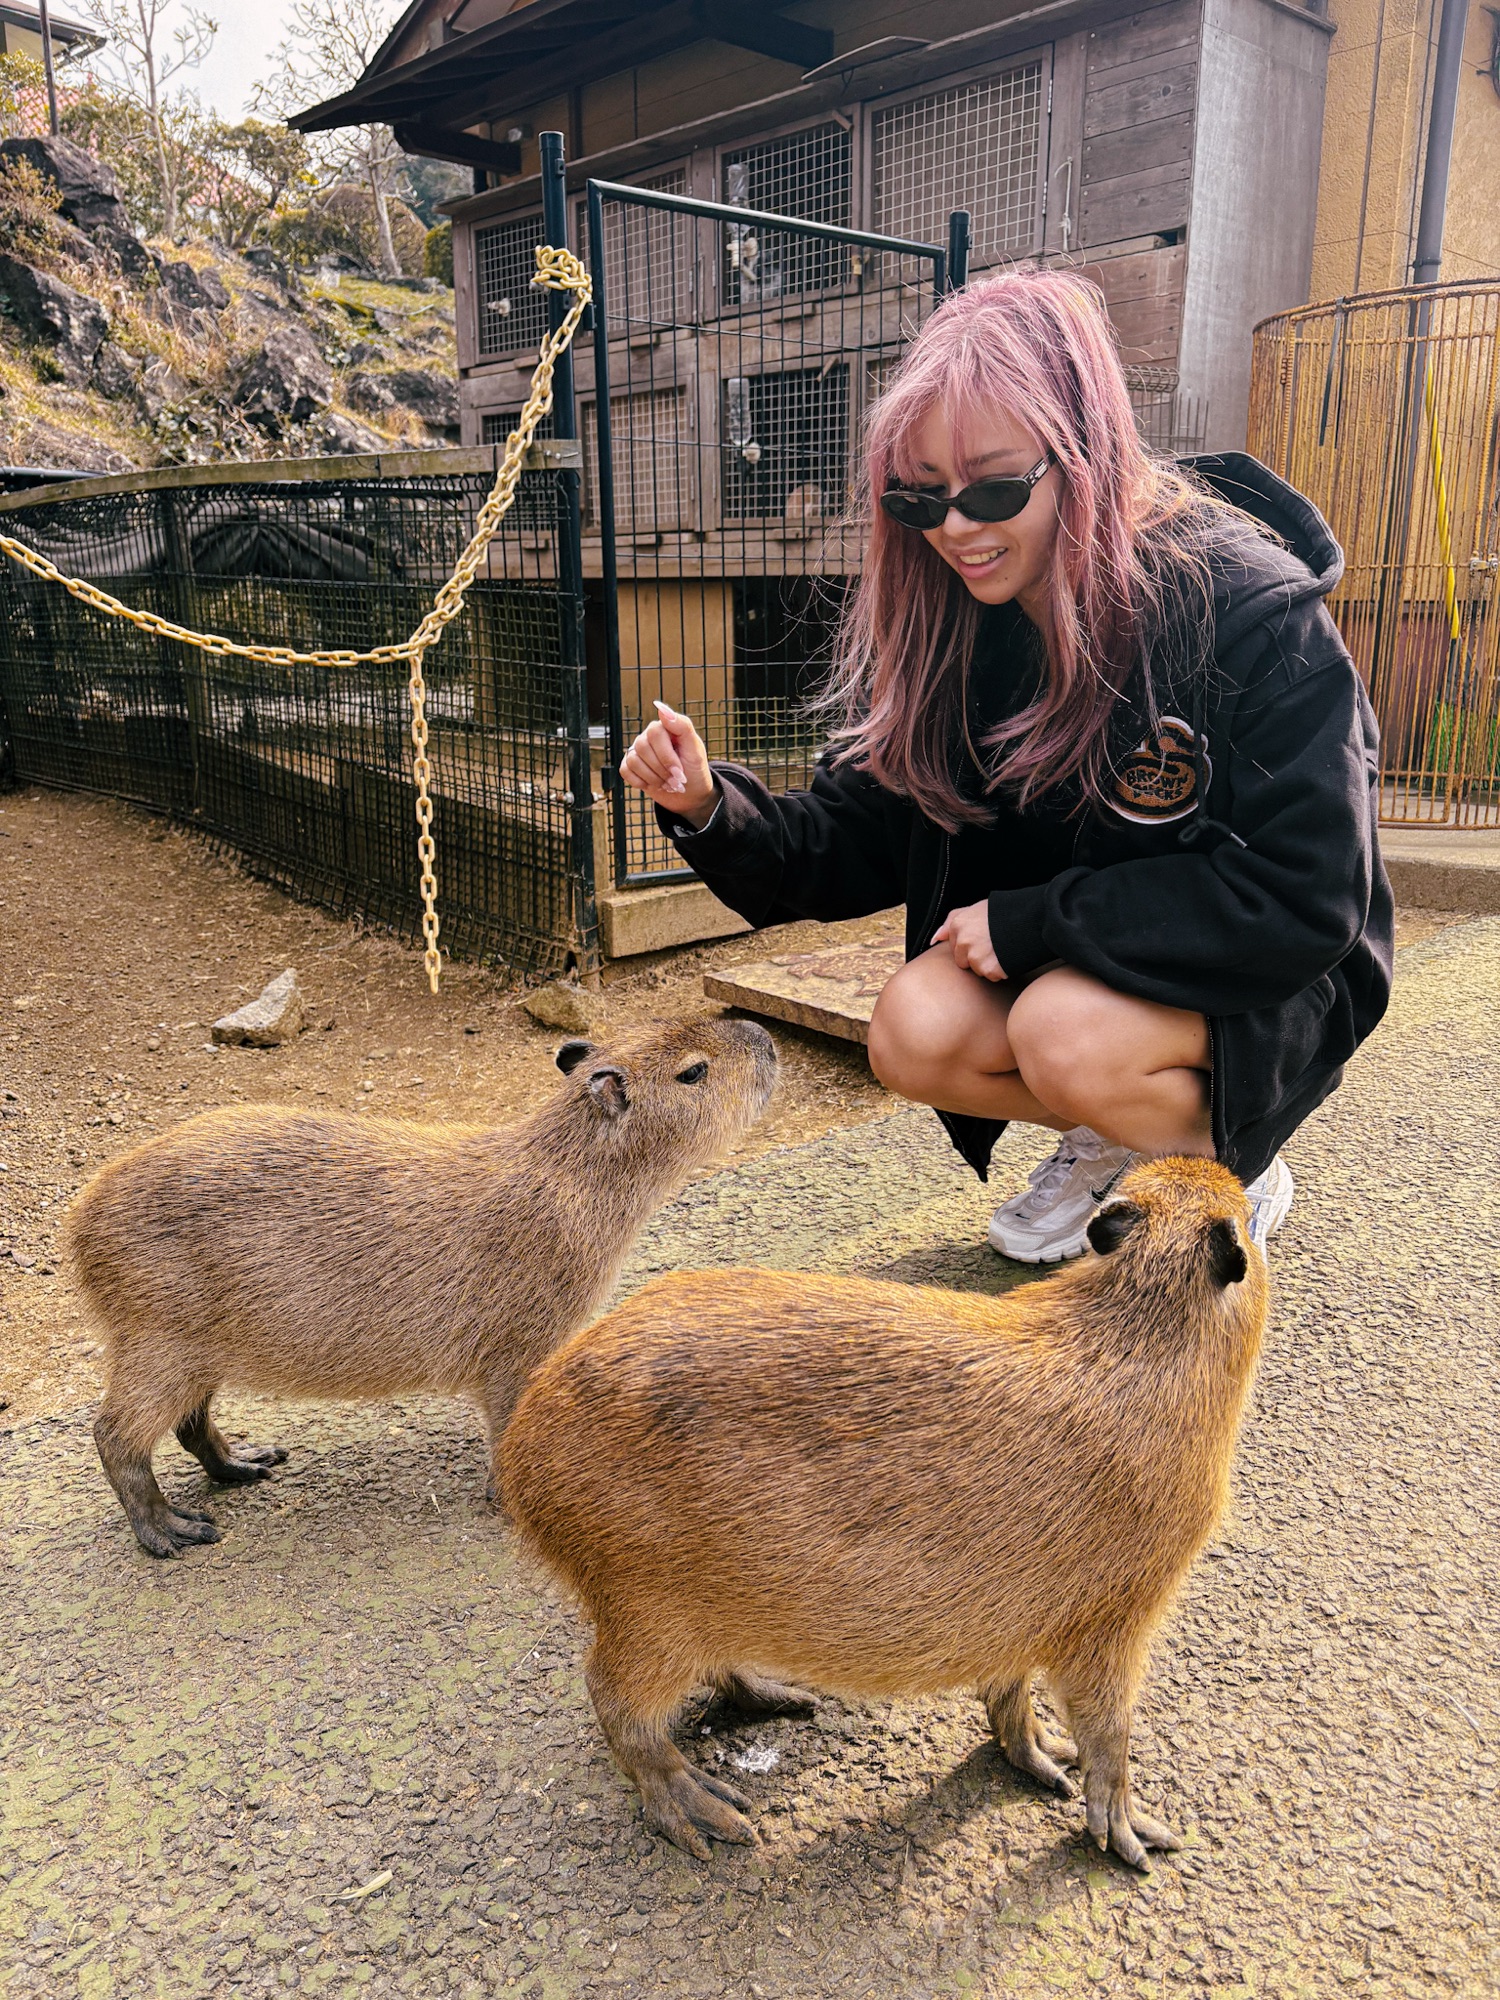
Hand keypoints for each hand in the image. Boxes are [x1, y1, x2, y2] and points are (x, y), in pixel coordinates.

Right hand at [618, 701, 718, 827]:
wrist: (690, 794)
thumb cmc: (695, 770)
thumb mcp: (695, 749)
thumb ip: (682, 725)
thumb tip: (660, 708)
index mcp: (665, 728)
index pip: (655, 732)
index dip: (666, 755)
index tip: (679, 771)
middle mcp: (648, 737)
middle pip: (642, 747)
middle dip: (661, 769)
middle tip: (676, 781)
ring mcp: (638, 751)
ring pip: (634, 760)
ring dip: (654, 778)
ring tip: (668, 784)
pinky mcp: (631, 767)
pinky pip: (625, 770)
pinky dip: (641, 782)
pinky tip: (654, 784)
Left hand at [932, 899, 1005, 980]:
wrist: (1031, 918)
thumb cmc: (1002, 913)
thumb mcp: (975, 909)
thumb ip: (951, 922)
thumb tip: (935, 939)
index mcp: (958, 925)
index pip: (955, 947)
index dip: (971, 944)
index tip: (984, 937)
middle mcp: (964, 942)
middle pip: (964, 962)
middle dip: (976, 957)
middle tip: (993, 944)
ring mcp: (976, 957)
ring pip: (978, 970)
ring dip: (989, 964)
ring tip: (1002, 949)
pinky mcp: (990, 969)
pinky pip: (993, 976)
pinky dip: (1001, 970)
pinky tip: (1008, 957)